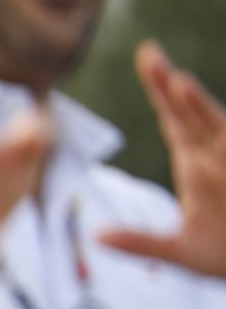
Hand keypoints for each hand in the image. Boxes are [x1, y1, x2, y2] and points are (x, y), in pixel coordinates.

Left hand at [100, 42, 225, 277]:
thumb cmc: (223, 254)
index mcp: (196, 164)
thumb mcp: (176, 252)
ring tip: (178, 82)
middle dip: (170, 85)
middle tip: (148, 54)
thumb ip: (138, 243)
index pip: (174, 120)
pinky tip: (220, 131)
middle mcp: (215, 158)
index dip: (160, 90)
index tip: (146, 57)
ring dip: (198, 106)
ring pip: (216, 129)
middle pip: (190, 115)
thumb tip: (96, 237)